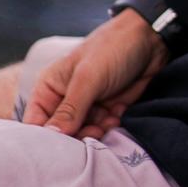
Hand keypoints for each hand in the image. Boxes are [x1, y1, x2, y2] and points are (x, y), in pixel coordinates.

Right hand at [21, 8, 168, 139]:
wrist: (151, 38)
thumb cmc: (114, 47)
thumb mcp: (89, 76)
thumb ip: (70, 108)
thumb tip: (50, 137)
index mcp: (49, 86)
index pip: (36, 123)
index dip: (45, 139)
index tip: (61, 148)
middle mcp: (64, 98)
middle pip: (60, 133)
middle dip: (75, 137)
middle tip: (93, 131)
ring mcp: (86, 104)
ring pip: (81, 134)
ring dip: (95, 132)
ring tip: (108, 120)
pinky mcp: (106, 109)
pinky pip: (101, 129)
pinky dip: (109, 127)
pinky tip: (117, 116)